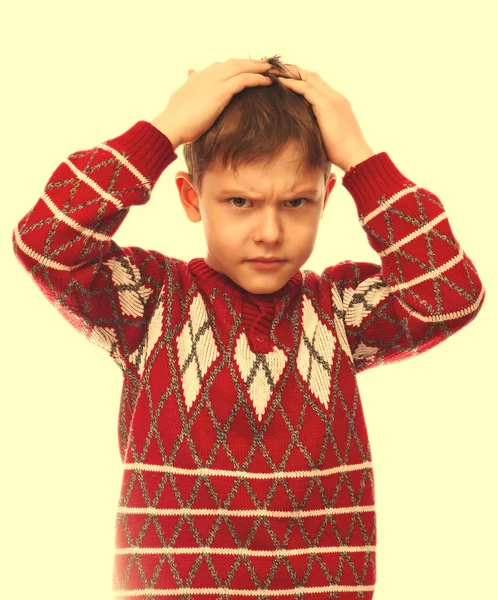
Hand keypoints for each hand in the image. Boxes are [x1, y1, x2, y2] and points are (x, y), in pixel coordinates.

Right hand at [151, 58, 272, 147]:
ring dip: (258, 67)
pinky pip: (245, 80)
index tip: (246, 69)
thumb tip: (189, 77)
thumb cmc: (175, 120)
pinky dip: (258, 78)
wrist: (171, 125)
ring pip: (242, 67)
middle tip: (264, 66)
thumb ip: (188, 87)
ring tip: (272, 70)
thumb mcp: (181, 99)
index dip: (236, 66)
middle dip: (250, 63)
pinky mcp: (222, 91)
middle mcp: (208, 74)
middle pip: (234, 63)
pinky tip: (268, 81)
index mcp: (198, 77)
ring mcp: (215, 81)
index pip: (221, 66)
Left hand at [271, 64, 374, 170]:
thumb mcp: (329, 136)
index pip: (318, 85)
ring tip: (273, 72)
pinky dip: (292, 84)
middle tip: (275, 70)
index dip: (301, 79)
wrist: (356, 157)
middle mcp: (336, 97)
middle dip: (294, 71)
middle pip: (312, 76)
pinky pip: (306, 89)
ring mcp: (332, 99)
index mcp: (337, 103)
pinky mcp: (327, 106)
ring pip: (308, 78)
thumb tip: (306, 132)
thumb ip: (319, 128)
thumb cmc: (343, 154)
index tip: (285, 78)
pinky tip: (279, 82)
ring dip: (290, 73)